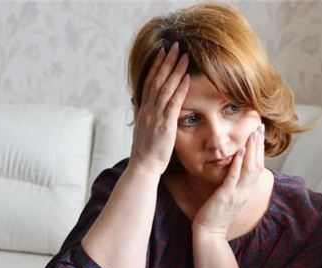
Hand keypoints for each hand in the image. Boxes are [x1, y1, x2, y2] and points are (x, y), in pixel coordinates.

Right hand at [129, 42, 189, 174]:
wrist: (143, 167)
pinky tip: (187, 78)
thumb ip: (139, 114)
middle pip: (157, 80)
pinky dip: (180, 89)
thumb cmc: (145, 152)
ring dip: (175, 70)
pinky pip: (173, 103)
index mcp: (143, 110)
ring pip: (165, 88)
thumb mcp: (140, 129)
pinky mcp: (165, 125)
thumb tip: (135, 101)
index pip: (149, 83)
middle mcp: (147, 110)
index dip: (156, 66)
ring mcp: (155, 117)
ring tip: (184, 55)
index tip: (162, 53)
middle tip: (175, 46)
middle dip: (166, 62)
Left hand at [192, 124, 264, 237]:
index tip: (259, 133)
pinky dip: (238, 164)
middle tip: (260, 126)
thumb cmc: (216, 214)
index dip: (260, 149)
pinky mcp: (226, 196)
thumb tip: (234, 170)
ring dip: (252, 150)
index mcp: (246, 190)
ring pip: (249, 169)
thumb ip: (234, 184)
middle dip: (259, 144)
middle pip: (257, 164)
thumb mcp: (229, 197)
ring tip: (253, 133)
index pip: (257, 166)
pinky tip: (240, 151)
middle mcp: (245, 190)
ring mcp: (236, 193)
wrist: (210, 232)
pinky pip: (233, 177)